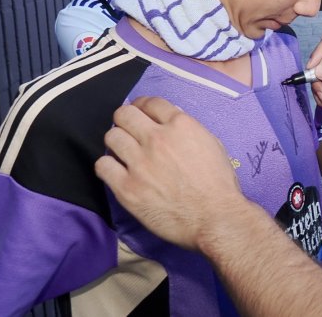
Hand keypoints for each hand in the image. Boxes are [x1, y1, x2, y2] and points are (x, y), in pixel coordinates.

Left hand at [95, 97, 244, 250]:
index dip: (143, 105)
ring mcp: (139, 163)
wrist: (215, 218)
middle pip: (124, 114)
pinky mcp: (127, 188)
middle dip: (125, 119)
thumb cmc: (218, 184)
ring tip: (123, 152)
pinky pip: (102, 166)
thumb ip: (188, 130)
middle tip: (128, 130)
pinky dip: (108, 166)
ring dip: (117, 141)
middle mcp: (157, 139)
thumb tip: (169, 122)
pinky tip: (117, 171)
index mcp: (180, 125)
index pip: (150, 102)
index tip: (141, 113)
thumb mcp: (211, 144)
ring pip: (111, 137)